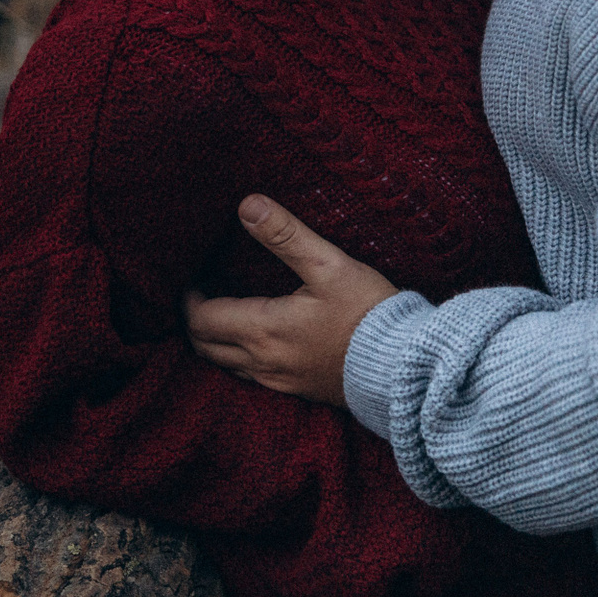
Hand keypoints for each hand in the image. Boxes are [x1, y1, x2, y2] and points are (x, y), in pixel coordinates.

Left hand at [184, 194, 398, 405]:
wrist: (406, 366)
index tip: (194, 281)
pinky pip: (252, 379)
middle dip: (196, 322)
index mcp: (264, 330)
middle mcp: (264, 363)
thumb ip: (285, 235)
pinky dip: (239, 359)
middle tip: (202, 296)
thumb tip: (247, 205)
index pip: (202, 321)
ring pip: (227, 366)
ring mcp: (280, 382)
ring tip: (224, 315)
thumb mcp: (329, 265)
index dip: (191, 301)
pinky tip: (257, 341)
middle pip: (206, 348)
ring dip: (216, 342)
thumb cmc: (369, 313)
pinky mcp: (298, 391)